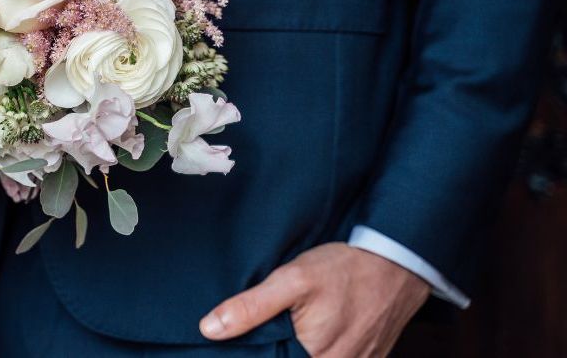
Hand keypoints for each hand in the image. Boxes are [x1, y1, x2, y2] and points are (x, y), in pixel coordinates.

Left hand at [200, 243, 430, 356]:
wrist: (399, 261)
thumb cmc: (345, 268)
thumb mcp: (292, 279)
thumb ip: (251, 307)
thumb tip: (210, 329)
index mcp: (316, 356)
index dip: (255, 355)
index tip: (247, 347)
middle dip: (277, 352)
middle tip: (270, 333)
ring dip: (297, 351)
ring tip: (288, 332)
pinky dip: (321, 351)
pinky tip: (309, 336)